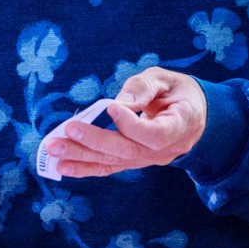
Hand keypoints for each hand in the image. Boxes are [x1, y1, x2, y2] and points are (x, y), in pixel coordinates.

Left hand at [47, 67, 207, 177]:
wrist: (194, 116)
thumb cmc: (178, 92)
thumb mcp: (167, 79)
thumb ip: (144, 88)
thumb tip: (120, 102)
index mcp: (181, 126)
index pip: (154, 135)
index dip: (131, 124)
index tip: (110, 106)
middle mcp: (165, 150)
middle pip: (128, 151)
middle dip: (94, 141)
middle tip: (66, 130)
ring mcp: (149, 160)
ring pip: (115, 162)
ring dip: (81, 157)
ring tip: (54, 150)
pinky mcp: (135, 162)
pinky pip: (110, 167)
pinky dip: (86, 168)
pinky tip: (63, 167)